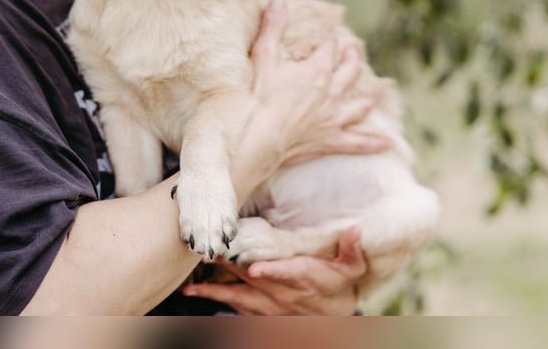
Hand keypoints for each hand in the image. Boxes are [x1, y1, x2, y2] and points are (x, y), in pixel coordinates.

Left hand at [181, 227, 366, 314]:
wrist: (332, 318)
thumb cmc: (337, 285)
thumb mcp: (350, 267)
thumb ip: (351, 249)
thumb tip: (356, 229)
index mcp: (302, 277)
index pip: (287, 273)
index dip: (272, 272)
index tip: (256, 268)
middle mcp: (282, 294)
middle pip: (251, 279)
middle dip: (229, 266)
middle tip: (208, 253)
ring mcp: (269, 306)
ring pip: (237, 296)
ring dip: (214, 289)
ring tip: (191, 284)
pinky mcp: (259, 313)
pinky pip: (234, 307)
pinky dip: (215, 300)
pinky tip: (196, 292)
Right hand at [248, 0, 389, 170]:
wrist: (261, 139)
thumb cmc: (261, 98)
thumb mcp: (264, 56)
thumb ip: (273, 28)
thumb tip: (279, 1)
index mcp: (318, 70)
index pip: (328, 48)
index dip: (328, 40)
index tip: (328, 35)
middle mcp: (331, 92)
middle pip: (350, 71)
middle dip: (351, 59)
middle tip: (351, 52)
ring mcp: (334, 118)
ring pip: (359, 105)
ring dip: (368, 97)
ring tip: (375, 93)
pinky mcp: (331, 141)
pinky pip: (358, 144)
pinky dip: (373, 144)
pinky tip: (388, 144)